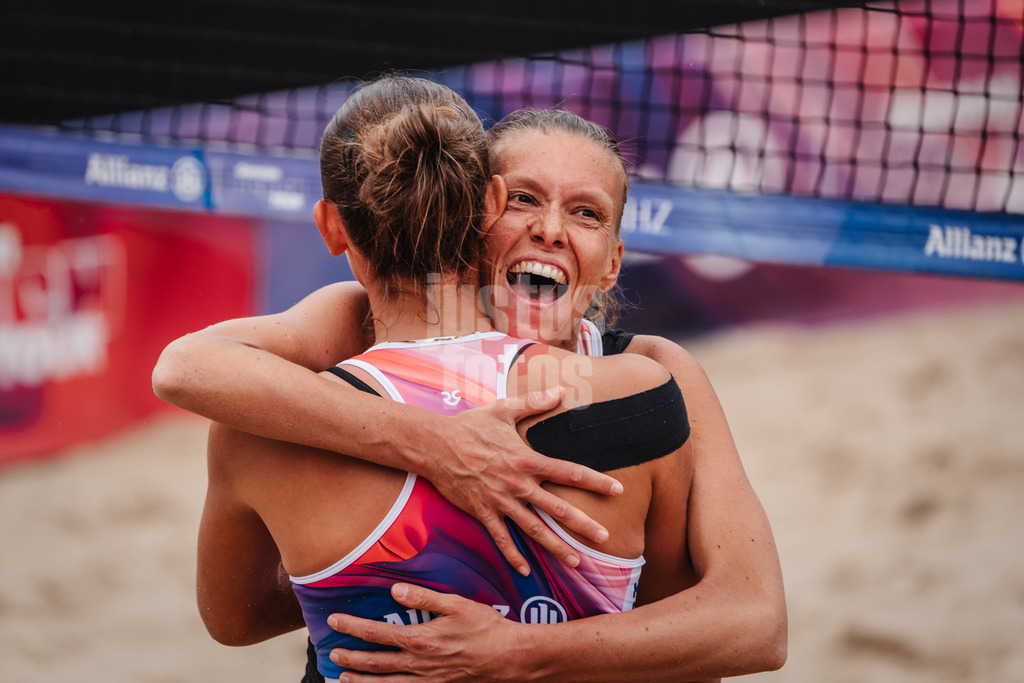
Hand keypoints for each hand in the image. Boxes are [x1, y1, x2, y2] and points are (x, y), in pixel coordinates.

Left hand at [327, 583, 524, 681]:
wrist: (509, 657)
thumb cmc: (486, 628)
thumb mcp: (456, 604)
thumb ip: (424, 598)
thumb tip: (395, 591)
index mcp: (420, 640)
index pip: (376, 633)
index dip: (352, 628)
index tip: (334, 622)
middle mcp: (419, 663)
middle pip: (375, 663)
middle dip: (351, 660)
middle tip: (332, 656)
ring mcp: (428, 680)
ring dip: (363, 682)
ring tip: (344, 680)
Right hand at [432, 387, 621, 574]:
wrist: (435, 446)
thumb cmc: (470, 425)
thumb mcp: (503, 410)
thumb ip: (534, 403)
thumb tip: (560, 391)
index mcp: (526, 460)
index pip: (568, 472)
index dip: (595, 481)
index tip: (617, 489)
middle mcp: (517, 484)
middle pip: (557, 508)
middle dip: (583, 524)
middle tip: (604, 537)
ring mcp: (500, 501)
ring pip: (534, 529)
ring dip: (555, 547)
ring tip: (576, 561)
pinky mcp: (483, 512)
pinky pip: (501, 538)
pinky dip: (513, 555)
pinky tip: (525, 570)